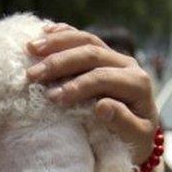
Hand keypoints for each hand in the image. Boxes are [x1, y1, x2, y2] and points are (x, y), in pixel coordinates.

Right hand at [26, 23, 157, 169]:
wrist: (140, 132)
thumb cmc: (135, 139)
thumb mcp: (136, 138)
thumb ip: (123, 123)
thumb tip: (102, 107)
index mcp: (138, 83)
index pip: (103, 78)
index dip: (77, 85)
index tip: (53, 98)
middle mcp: (128, 65)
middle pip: (92, 54)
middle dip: (60, 63)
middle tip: (33, 75)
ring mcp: (115, 56)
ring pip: (86, 40)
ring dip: (57, 43)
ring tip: (31, 49)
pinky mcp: (104, 53)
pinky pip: (84, 37)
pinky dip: (64, 33)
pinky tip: (45, 32)